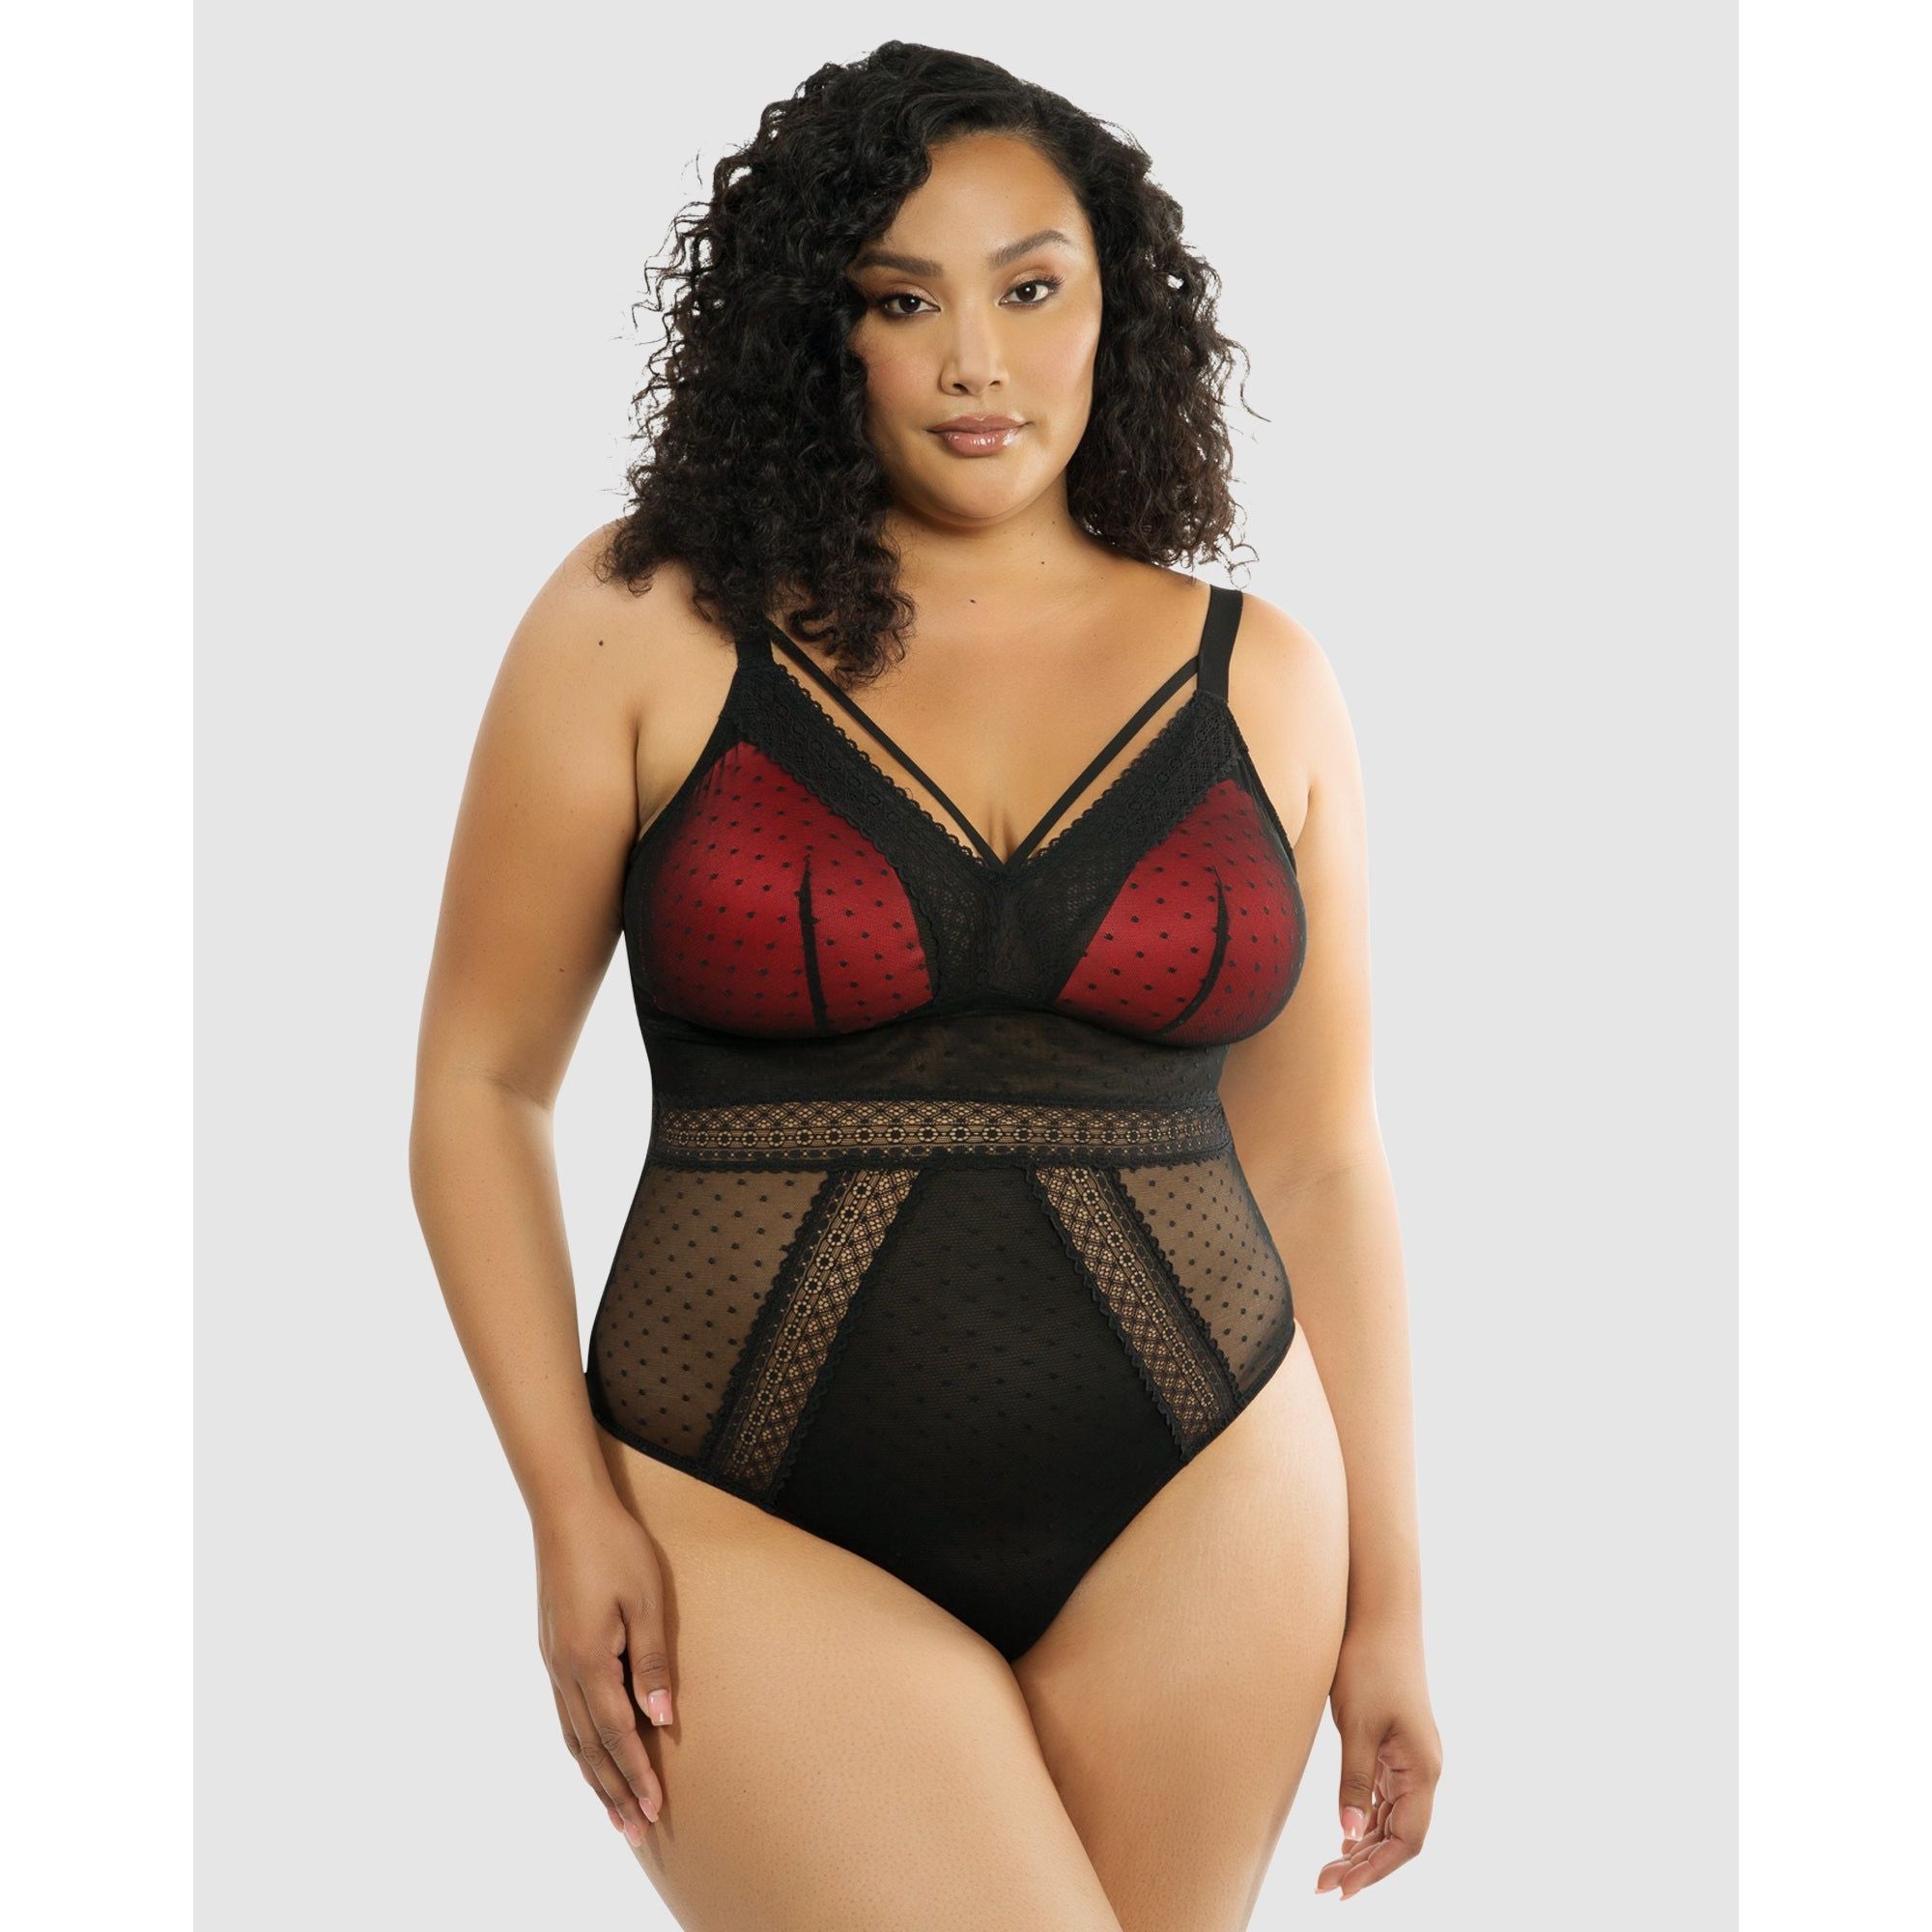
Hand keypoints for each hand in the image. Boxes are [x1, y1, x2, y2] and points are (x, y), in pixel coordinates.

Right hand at [533, 1490, 673, 1845]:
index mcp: (590, 1662)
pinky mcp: (553, 1649)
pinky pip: (565, 1713)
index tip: (655, 1810)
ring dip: (594, 1775)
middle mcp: (565, 1671)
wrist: (567, 1511)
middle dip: (614, 1790)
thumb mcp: (647, 1600)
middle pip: (590, 1747)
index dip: (637, 1774)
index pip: (617, 1734)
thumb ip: (653, 1663)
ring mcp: (554, 1661)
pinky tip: (590, 1754)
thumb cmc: (615, 1548)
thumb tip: (663, 1720)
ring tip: (613, 1809)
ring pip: (573, 1735)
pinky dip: (579, 1745)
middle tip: (635, 1830)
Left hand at [1313, 1614, 1441, 1899]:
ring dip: (1364, 1846)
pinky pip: (1388, 1798)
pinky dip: (1368, 1820)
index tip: (1341, 1891)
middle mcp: (1424, 1770)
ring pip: (1394, 1819)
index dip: (1375, 1870)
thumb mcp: (1356, 1723)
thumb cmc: (1369, 1664)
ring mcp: (1412, 1759)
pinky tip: (1345, 1835)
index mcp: (1422, 1769)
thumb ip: (1354, 1780)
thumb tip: (1348, 1833)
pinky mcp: (1397, 1747)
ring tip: (1327, 1869)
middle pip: (1401, 1836)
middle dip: (1365, 1865)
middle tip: (1323, 1885)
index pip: (1406, 1840)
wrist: (1381, 1616)